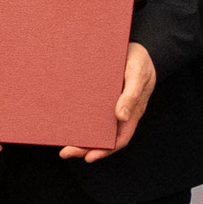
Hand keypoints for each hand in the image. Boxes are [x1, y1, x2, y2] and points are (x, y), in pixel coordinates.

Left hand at [61, 43, 155, 161]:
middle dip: (86, 148)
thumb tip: (121, 117)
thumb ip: (131, 95)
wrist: (139, 46)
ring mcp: (111, 106)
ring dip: (80, 137)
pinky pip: (90, 113)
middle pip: (104, 138)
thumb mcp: (138, 75)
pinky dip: (79, 120)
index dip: (105, 150)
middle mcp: (121, 113)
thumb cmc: (140, 61)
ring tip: (62, 143)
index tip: (88, 157)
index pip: (120, 139)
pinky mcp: (102, 97)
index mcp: (132, 112)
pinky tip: (66, 121)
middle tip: (66, 152)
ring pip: (95, 128)